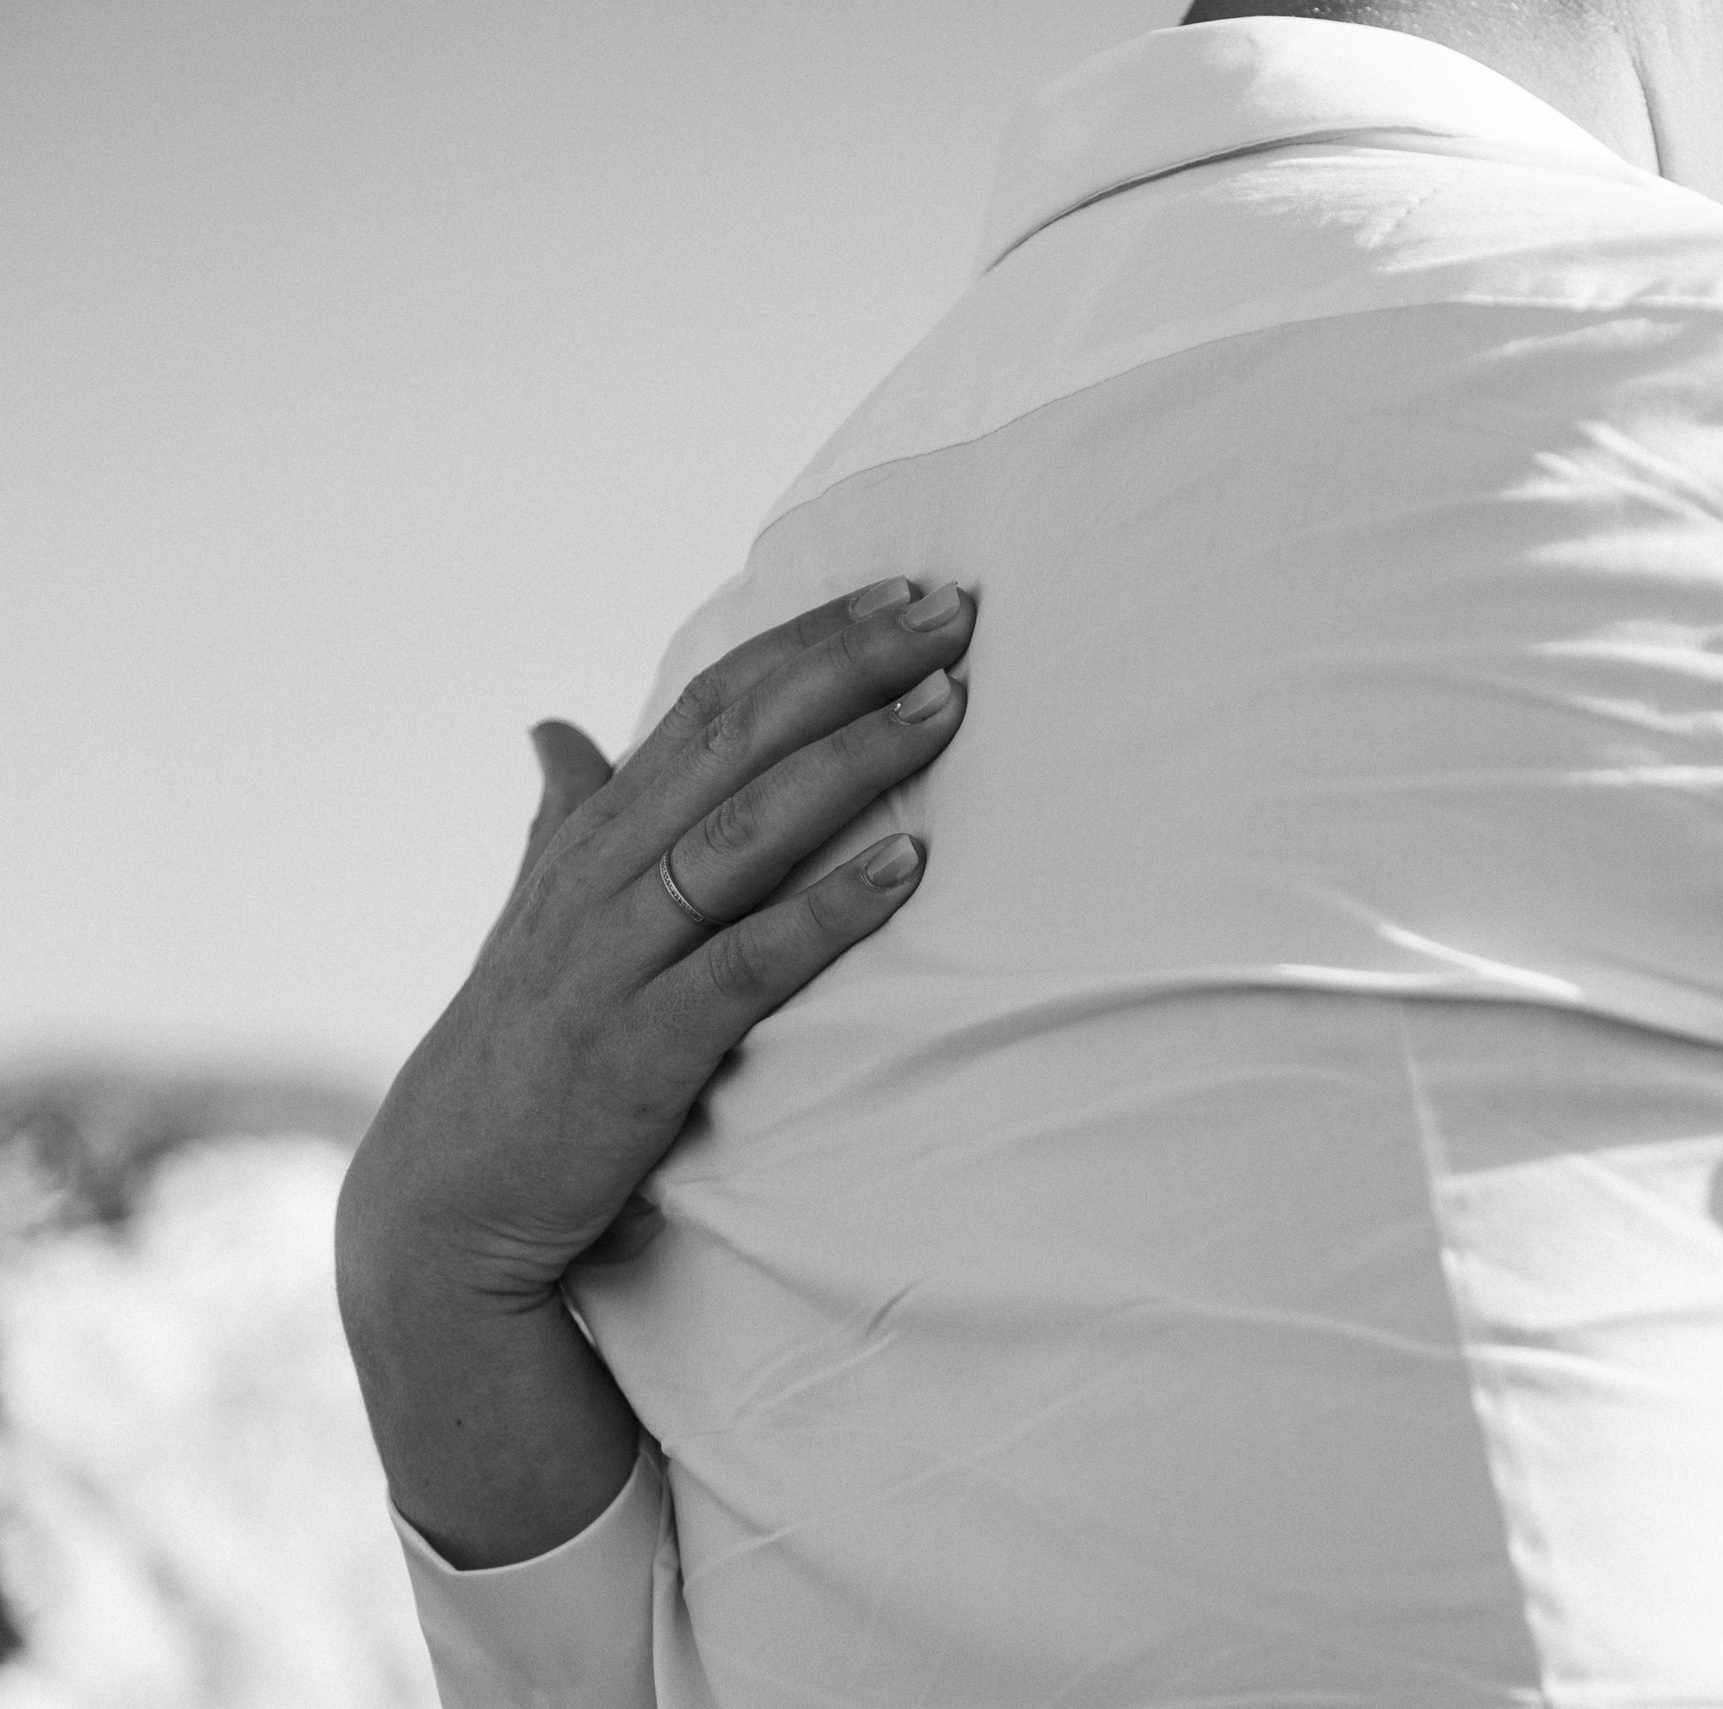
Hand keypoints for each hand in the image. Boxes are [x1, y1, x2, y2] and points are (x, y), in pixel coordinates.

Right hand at [342, 576, 975, 1306]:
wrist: (446, 1199)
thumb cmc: (516, 1048)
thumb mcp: (537, 915)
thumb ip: (563, 818)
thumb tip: (554, 728)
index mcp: (596, 833)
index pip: (714, 702)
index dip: (811, 640)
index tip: (907, 592)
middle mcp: (602, 875)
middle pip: (738, 739)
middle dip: (849, 667)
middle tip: (953, 613)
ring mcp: (617, 958)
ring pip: (744, 831)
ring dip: (852, 762)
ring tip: (945, 707)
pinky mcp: (641, 1048)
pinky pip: (747, 964)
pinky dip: (828, 912)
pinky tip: (907, 869)